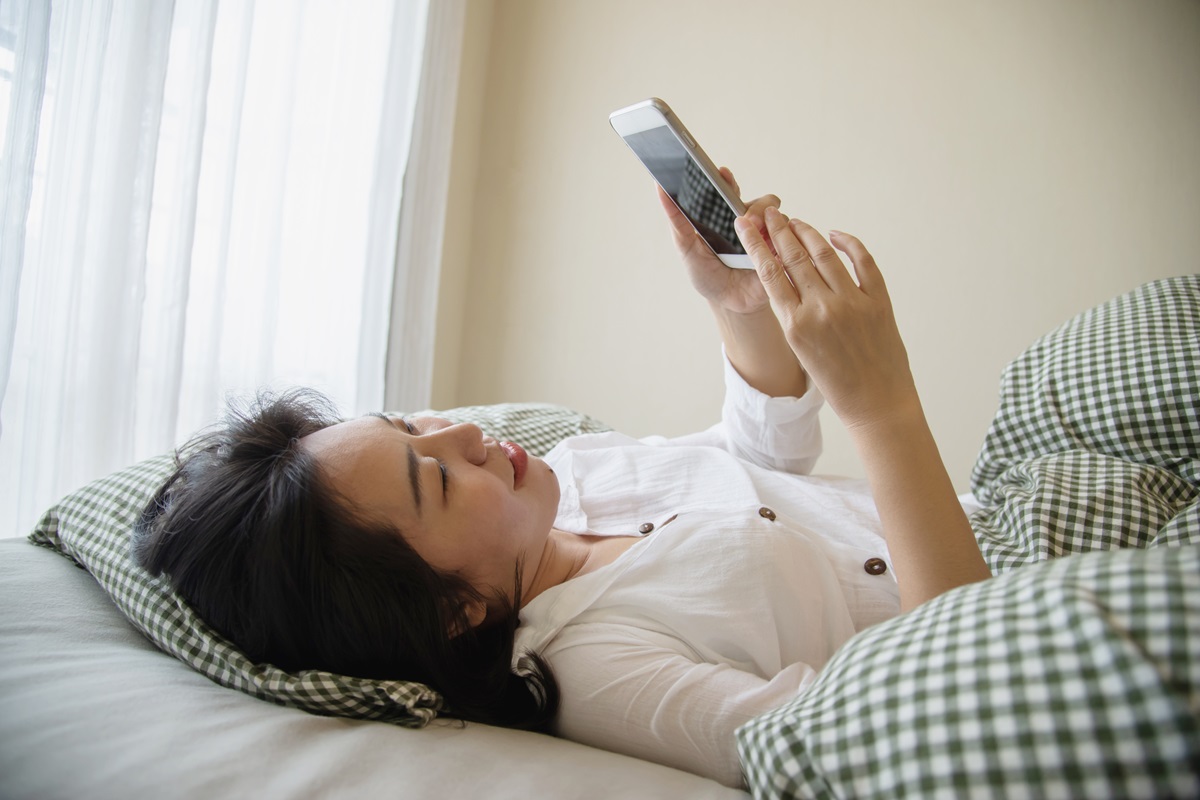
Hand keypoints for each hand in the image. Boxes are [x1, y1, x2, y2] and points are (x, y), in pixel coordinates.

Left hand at [658, 168, 778, 315]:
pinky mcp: (780, 254)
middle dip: (756, 206)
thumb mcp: (687, 248)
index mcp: (727, 217)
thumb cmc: (708, 275)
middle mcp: (751, 223)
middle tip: (743, 218)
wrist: (727, 305)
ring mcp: (767, 237)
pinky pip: (789, 242)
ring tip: (755, 234)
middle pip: (763, 202)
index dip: (728, 180)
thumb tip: (659, 189)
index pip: (730, 191)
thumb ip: (677, 220)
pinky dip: (782, 242)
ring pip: (778, 218)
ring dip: (768, 223)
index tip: (721, 173)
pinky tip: (772, 250)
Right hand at [734, 207, 917, 429]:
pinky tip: (835, 235)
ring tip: (795, 221)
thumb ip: (794, 313)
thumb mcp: (802, 349)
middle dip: (780, 231)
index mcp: (796, 325)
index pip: (770, 273)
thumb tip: (790, 276)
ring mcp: (852, 303)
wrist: (877, 404)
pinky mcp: (879, 302)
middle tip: (770, 213)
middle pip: (794, 257)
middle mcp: (822, 309)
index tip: (746, 224)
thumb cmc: (837, 384)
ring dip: (808, 233)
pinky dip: (848, 243)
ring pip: (824, 254)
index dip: (757, 244)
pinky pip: (862, 261)